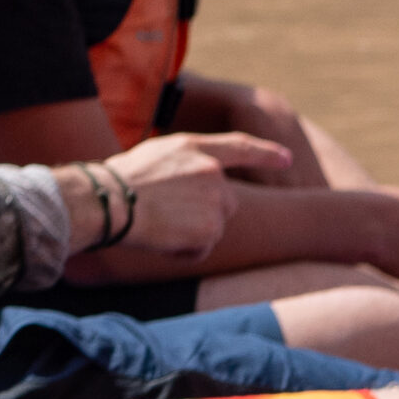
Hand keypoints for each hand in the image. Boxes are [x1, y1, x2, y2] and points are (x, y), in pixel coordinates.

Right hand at [97, 132, 289, 258]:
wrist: (111, 201)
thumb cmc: (120, 180)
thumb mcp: (155, 155)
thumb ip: (185, 163)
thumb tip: (204, 180)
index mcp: (194, 148)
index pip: (239, 148)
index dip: (266, 152)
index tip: (287, 157)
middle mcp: (212, 172)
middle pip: (226, 201)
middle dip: (204, 212)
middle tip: (166, 213)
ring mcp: (214, 201)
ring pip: (213, 227)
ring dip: (191, 233)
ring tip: (158, 223)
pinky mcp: (211, 230)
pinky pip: (202, 248)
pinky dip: (184, 250)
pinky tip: (161, 238)